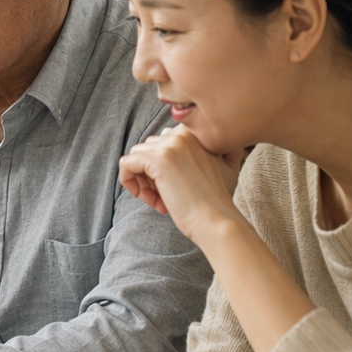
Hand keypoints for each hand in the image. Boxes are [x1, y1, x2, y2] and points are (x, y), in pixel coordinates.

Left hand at [118, 125, 247, 243]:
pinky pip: (126, 164)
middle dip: (151, 174)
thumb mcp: (225, 166)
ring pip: (137, 156)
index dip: (163, 165)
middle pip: (149, 149)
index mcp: (196, 132)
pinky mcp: (156, 160)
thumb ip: (216, 151)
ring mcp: (169, 146)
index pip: (163, 142)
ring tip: (159, 200)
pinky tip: (149, 199)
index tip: (174, 185)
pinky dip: (129, 181)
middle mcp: (182, 133)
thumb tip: (204, 150)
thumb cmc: (218, 200)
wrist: (218, 220)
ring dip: (143, 180)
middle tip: (165, 196)